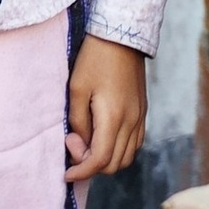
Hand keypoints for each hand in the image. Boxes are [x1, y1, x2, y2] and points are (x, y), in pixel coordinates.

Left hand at [65, 37, 144, 184]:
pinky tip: (102, 137)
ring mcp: (140, 118)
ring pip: (126, 158)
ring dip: (105, 160)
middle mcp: (131, 122)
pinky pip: (134, 144)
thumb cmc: (95, 58)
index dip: (81, 172)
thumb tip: (80, 144)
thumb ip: (78, 121)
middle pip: (114, 164)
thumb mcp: (77, 89)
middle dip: (91, 165)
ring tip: (87, 143)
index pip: (100, 160)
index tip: (66, 172)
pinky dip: (118, 150)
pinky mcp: (142, 112)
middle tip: (73, 144)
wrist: (122, 36)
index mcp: (114, 117)